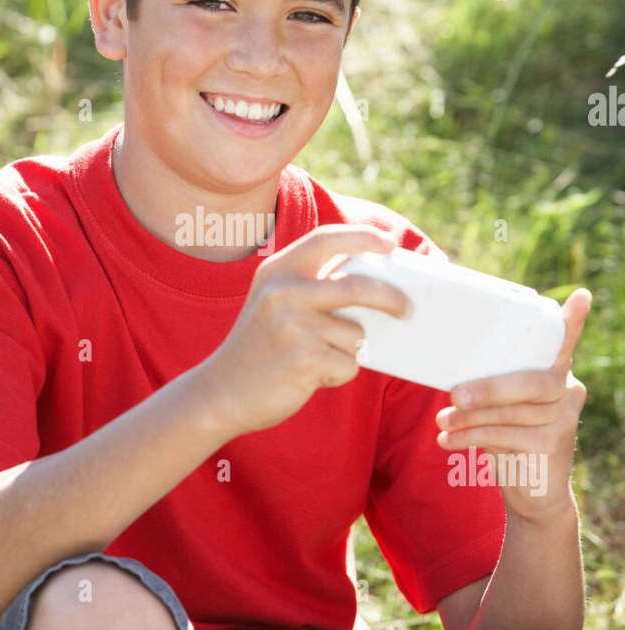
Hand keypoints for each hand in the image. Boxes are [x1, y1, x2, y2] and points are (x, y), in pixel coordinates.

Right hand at [199, 225, 410, 436]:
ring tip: (314, 359)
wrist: (221, 392)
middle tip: (407, 310)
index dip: (362, 237)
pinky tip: (309, 376)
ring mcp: (294, 326)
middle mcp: (284, 293)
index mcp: (277, 272)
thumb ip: (312, 287)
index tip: (389, 244)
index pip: (326, 240)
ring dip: (348, 351)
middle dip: (391, 299)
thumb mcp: (274, 304)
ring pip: (356, 334)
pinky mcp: (305, 360)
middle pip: (358, 287)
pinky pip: (349, 364)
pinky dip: (338, 373)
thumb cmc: (260, 347)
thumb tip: (377, 285)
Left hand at [434, 288, 591, 519]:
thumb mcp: (503, 409)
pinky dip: (470, 437)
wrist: (533, 497)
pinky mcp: (553, 445)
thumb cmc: (510, 440)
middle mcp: (568, 391)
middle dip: (488, 389)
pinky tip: (448, 441)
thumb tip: (449, 380)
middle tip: (454, 395)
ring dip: (469, 418)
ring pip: (511, 411)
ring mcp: (564, 419)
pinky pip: (505, 435)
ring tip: (443, 422)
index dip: (572, 322)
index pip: (563, 344)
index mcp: (555, 373)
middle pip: (531, 382)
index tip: (580, 296)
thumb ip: (493, 388)